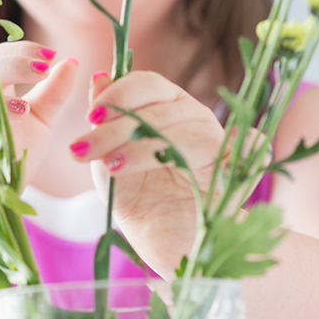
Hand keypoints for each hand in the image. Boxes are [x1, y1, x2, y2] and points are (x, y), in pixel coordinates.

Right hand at [0, 42, 76, 212]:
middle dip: (16, 59)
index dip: (23, 50)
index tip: (52, 56)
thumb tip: (72, 62)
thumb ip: (54, 92)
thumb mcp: (39, 122)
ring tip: (38, 78)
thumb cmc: (7, 159)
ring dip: (5, 76)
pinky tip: (20, 111)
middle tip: (46, 64)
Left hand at [69, 70, 224, 273]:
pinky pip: (234, 148)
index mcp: (166, 104)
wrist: (163, 241)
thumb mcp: (108, 156)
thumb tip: (98, 77)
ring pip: (182, 132)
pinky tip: (179, 165)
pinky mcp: (233, 170)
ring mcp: (217, 140)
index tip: (90, 118)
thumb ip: (104, 119)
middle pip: (159, 109)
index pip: (146, 84)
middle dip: (116, 129)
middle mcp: (194, 115)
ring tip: (111, 168)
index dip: (117, 96)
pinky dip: (220, 147)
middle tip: (84, 150)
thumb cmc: (136, 196)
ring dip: (140, 149)